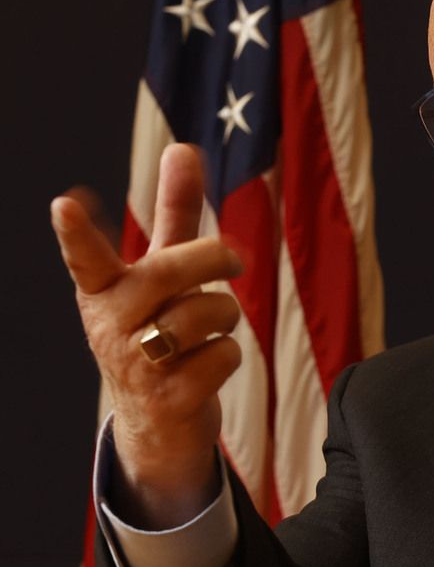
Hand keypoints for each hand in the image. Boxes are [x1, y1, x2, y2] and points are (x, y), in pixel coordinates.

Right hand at [51, 144, 243, 528]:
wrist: (158, 419)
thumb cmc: (159, 325)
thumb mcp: (164, 271)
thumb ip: (174, 212)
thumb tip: (183, 147)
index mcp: (105, 290)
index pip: (87, 258)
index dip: (77, 233)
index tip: (64, 205)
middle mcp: (111, 325)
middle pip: (169, 271)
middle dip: (214, 258)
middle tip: (236, 260)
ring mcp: (136, 365)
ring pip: (206, 312)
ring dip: (226, 316)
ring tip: (209, 329)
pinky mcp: (169, 398)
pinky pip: (224, 355)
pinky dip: (230, 355)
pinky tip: (208, 366)